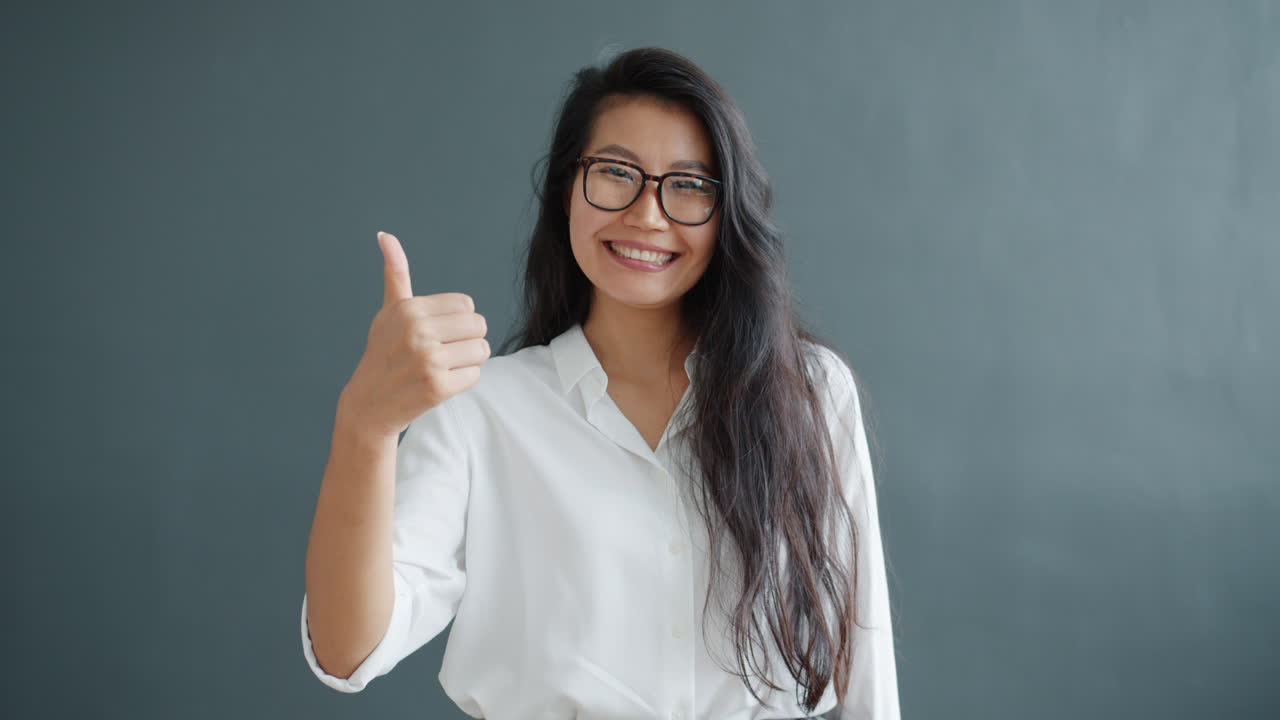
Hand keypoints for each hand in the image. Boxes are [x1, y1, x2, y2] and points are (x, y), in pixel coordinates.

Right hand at [338, 231, 488, 438]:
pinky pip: (475, 374)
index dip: (457, 321)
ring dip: (467, 361)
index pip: (466, 304)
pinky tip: (439, 383)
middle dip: (466, 340)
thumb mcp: (388, 312)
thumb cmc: (383, 353)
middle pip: (479, 325)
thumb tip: (385, 235)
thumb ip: (396, 274)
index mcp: (409, 309)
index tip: (436, 333)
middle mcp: (417, 331)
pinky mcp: (437, 386)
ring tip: (441, 367)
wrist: (369, 405)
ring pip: (481, 350)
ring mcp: (427, 359)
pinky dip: (462, 381)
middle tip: (441, 352)